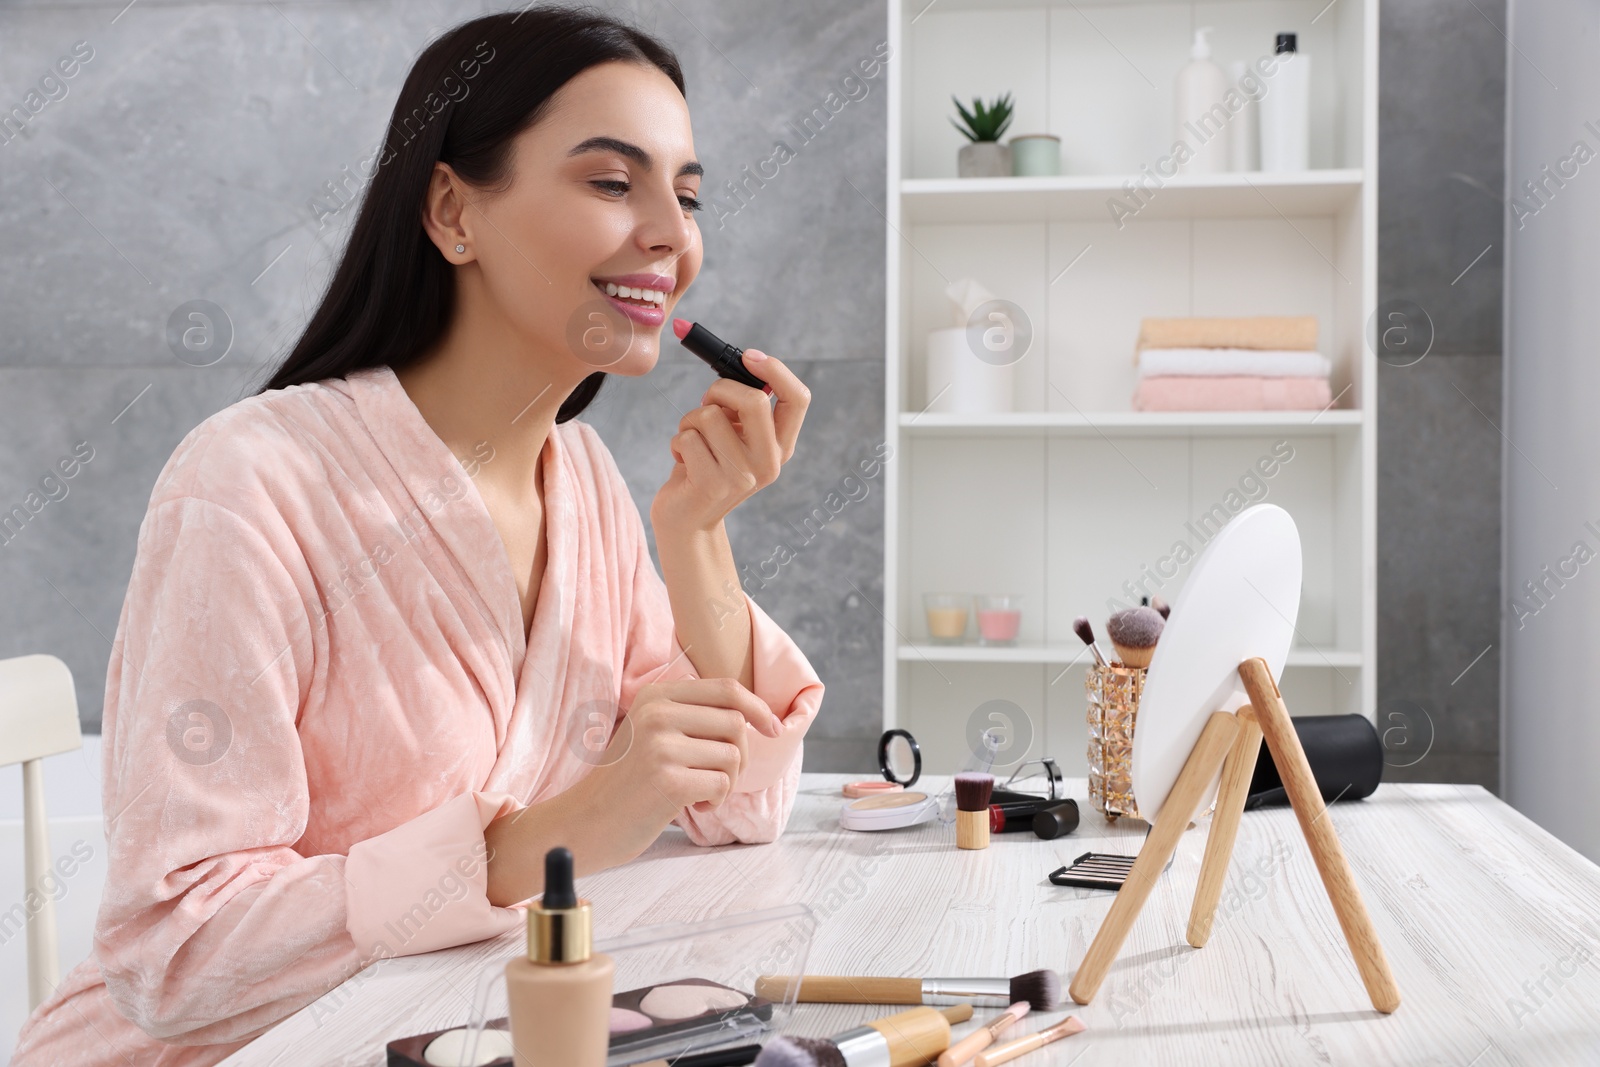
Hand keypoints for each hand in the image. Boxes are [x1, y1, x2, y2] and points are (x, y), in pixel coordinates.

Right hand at [567, 678, 781, 862]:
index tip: (772, 729)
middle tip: (720, 777)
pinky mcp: (667, 780)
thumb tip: (754, 713)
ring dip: (728, 781)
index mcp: (656, 695)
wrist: (587, 820)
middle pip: (736, 723)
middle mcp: (657, 713)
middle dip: (741, 755)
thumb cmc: (629, 781)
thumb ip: (690, 713)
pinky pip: (722, 784)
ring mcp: (660, 745)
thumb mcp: (651, 731)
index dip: (758, 708)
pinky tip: (693, 805)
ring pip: (733, 755)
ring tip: (701, 792)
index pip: (726, 688)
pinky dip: (716, 800)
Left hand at [650, 351, 810, 534]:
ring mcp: (742, 476)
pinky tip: (683, 462)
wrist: (688, 520)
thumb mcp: (734, 437)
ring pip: (709, 416)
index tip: (748, 356)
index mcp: (780, 446)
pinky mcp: (711, 485)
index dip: (775, 370)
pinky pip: (686, 437)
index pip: (798, 399)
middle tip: (707, 402)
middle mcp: (768, 463)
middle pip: (754, 400)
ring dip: (690, 421)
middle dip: (721, 390)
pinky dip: (676, 442)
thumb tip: (740, 365)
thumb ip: (743, 408)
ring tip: (692, 442)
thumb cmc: (707, 465)